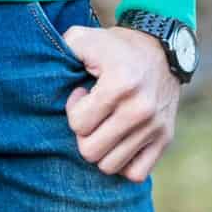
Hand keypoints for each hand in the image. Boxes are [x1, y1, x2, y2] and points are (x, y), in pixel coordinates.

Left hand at [61, 24, 182, 181]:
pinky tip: (119, 143)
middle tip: (92, 115)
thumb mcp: (85, 37)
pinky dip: (124, 164)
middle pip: (91, 152)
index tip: (83, 94)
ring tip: (105, 126)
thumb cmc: (115, 47)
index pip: (79, 124)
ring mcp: (155, 127)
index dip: (74, 109)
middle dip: (84, 134)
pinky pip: (136, 174)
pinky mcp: (165, 139)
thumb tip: (46, 71)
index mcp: (120, 85)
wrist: (162, 49)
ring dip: (102, 149)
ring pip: (110, 166)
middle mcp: (140, 109)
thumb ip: (62, 49)